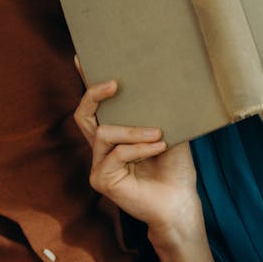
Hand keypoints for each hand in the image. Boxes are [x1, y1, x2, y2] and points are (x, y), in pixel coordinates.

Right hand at [74, 78, 201, 243]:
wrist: (180, 203)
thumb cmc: (176, 169)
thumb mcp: (170, 132)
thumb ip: (161, 113)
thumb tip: (165, 82)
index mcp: (116, 136)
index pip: (96, 107)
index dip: (86, 83)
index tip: (82, 58)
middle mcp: (102, 149)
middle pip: (83, 114)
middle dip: (94, 94)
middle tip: (114, 83)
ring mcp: (99, 165)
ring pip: (104, 132)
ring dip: (133, 130)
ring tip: (158, 133)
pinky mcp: (101, 180)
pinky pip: (117, 153)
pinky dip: (139, 148)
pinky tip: (158, 146)